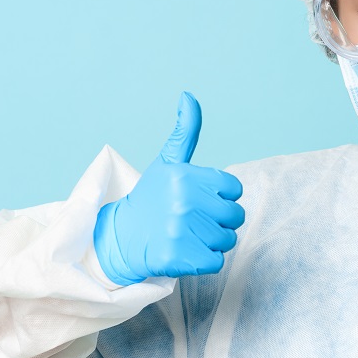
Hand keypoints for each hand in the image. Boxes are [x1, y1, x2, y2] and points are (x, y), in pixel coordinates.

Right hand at [93, 92, 244, 285]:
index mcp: (187, 176)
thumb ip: (185, 131)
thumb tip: (188, 95)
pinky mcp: (180, 258)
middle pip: (236, 216)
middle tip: (191, 220)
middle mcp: (185, 202)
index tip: (197, 199)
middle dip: (219, 221)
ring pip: (228, 240)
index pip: (235, 189)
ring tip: (186, 235)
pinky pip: (217, 262)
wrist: (121, 237)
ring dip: (212, 242)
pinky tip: (184, 251)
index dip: (220, 196)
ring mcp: (181, 231)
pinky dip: (205, 261)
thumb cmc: (152, 198)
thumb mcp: (168, 162)